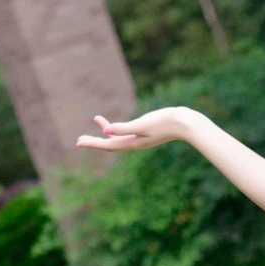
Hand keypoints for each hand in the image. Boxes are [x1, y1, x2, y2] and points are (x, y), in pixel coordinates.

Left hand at [76, 107, 197, 152]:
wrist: (186, 123)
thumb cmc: (165, 122)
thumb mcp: (143, 124)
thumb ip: (124, 128)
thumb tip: (106, 131)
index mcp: (133, 143)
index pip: (107, 145)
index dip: (92, 143)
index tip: (78, 142)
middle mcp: (135, 143)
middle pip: (109, 144)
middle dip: (94, 141)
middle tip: (78, 140)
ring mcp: (140, 138)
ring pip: (117, 137)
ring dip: (104, 132)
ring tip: (95, 120)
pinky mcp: (145, 131)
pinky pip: (125, 131)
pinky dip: (117, 126)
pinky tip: (113, 120)